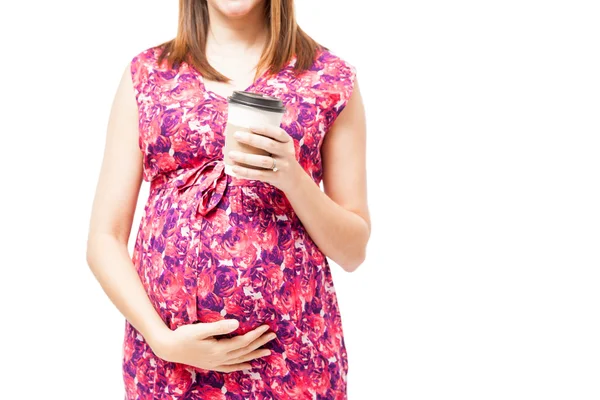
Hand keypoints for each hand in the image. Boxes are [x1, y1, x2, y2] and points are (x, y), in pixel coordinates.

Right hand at [151, 319, 275, 372]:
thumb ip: (219, 327)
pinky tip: (249, 365)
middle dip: (260, 343)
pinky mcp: (211, 364)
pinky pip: (231, 367)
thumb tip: (237, 324)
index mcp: (219, 349)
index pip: (243, 342)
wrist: (168, 348)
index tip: (266, 327)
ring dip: (254, 355)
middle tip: (273, 337)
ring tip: (267, 351)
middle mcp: (220, 358)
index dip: (256, 335)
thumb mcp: (200, 329)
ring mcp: (216, 363)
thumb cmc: (183, 335)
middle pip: (245, 351)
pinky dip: (241, 366)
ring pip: (240, 360)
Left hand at [228, 125, 303, 191]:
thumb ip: (268, 142)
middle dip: (252, 139)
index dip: (264, 129)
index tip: (250, 126)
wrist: (295, 180)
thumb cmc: (281, 160)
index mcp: (287, 142)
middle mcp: (287, 153)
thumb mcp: (281, 149)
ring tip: (231, 154)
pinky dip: (246, 172)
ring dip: (246, 157)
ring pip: (263, 161)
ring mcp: (283, 166)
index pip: (278, 133)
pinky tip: (235, 169)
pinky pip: (260, 174)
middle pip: (269, 145)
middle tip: (237, 135)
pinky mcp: (277, 178)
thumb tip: (242, 136)